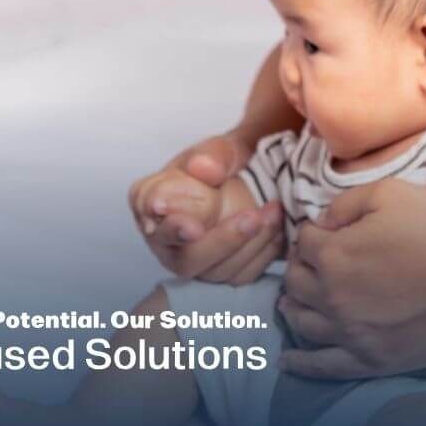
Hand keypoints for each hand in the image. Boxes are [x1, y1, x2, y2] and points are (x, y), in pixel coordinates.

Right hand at [129, 133, 284, 283]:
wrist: (247, 179)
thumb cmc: (223, 164)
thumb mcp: (222, 149)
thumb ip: (213, 155)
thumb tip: (204, 169)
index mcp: (151, 199)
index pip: (150, 215)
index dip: (173, 227)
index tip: (194, 229)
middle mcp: (164, 237)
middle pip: (185, 259)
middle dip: (221, 242)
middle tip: (251, 218)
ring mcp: (191, 260)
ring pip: (215, 272)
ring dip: (249, 245)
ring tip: (272, 212)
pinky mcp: (218, 272)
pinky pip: (239, 276)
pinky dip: (262, 254)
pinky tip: (275, 228)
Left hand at [277, 179, 425, 379]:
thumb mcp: (391, 194)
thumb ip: (344, 203)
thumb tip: (320, 222)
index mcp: (334, 255)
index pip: (303, 242)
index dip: (311, 232)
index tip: (322, 232)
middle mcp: (334, 297)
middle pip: (295, 283)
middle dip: (300, 268)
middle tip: (310, 264)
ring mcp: (352, 334)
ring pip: (302, 322)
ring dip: (292, 308)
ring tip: (290, 303)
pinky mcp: (372, 360)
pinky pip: (323, 366)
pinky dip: (300, 363)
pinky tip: (287, 361)